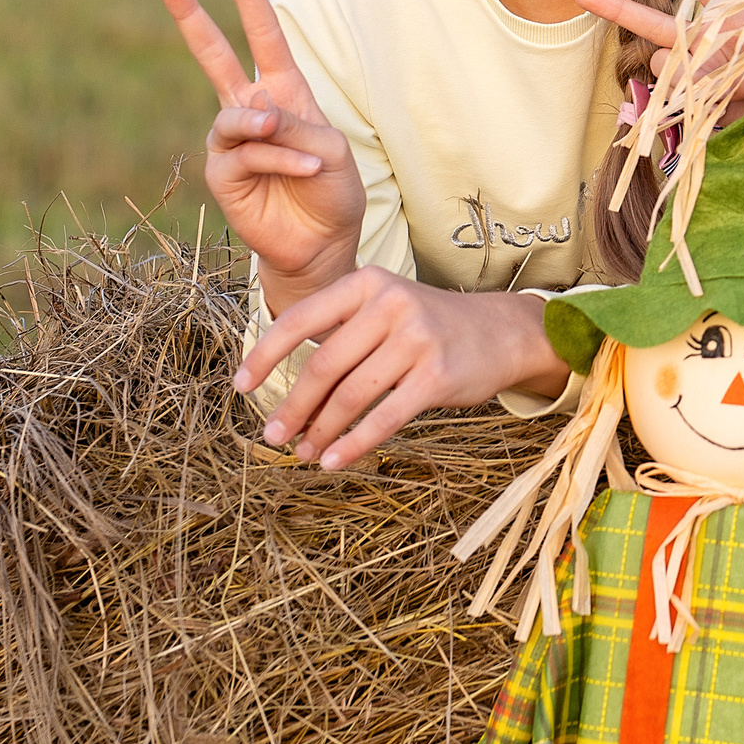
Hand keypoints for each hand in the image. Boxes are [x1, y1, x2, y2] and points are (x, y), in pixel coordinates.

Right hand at [155, 0, 364, 300]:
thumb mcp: (330, 148)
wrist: (323, 243)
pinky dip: (280, 161)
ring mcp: (232, 142)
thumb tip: (251, 113)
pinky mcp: (222, 174)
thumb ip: (294, 125)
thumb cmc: (332, 192)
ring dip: (270, 130)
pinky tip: (304, 170)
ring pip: (236, 117)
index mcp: (283, 92)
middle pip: (214, 55)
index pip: (263, 36)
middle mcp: (251, 110)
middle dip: (190, 15)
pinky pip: (245, 155)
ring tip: (295, 143)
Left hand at [236, 268, 572, 470]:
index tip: (242, 386)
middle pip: (324, 365)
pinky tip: (333, 460)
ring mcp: (417, 339)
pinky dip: (353, 444)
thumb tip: (290, 391)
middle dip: (293, 406)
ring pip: (350, 395)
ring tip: (303, 452)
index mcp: (368, 283)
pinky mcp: (437, 376)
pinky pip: (383, 417)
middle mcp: (391, 304)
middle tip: (274, 436)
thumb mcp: (386, 308)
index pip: (301, 319)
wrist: (501, 332)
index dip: (265, 355)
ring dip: (320, 430)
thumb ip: (343, 334)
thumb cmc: (430, 326)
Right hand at [576, 0, 743, 109]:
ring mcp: (689, 66)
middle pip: (652, 23)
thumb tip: (690, 74)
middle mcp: (700, 36)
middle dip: (616, 9)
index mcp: (726, 11)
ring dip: (692, 78)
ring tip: (729, 86)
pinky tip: (718, 103)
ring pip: (664, 67)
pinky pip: (674, 96)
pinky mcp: (685, 94)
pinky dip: (693, 102)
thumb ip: (735, 63)